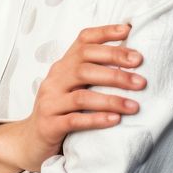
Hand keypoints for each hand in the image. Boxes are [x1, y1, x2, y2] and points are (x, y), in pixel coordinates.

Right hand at [17, 23, 145, 172]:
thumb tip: (131, 58)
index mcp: (63, 66)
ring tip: (134, 106)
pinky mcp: (49, 125)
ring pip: (82, 96)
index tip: (128, 31)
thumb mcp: (74, 86)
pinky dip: (97, 119)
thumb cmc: (61, 111)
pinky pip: (74, 120)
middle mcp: (55, 79)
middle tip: (141, 79)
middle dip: (116, 69)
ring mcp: (49, 102)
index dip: (104, 33)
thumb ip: (94, 72)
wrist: (31, 141)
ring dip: (111, 99)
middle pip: (84, 66)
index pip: (83, 41)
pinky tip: (115, 120)